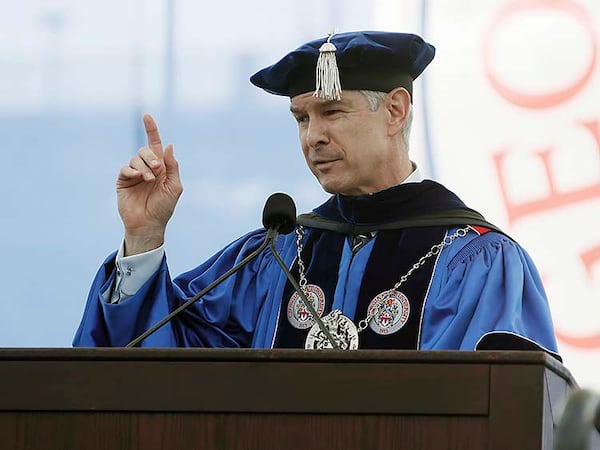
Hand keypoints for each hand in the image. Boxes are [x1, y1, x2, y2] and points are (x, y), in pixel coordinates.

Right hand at [117, 114, 182, 255]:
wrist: (149, 224)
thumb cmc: (164, 207)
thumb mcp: (174, 186)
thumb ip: (172, 166)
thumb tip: (168, 145)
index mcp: (161, 167)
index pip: (155, 144)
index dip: (151, 130)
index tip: (147, 116)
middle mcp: (147, 167)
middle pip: (145, 150)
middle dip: (151, 156)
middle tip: (157, 169)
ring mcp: (134, 174)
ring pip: (135, 158)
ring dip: (144, 167)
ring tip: (149, 180)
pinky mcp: (123, 181)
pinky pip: (125, 168)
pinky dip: (132, 170)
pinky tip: (138, 177)